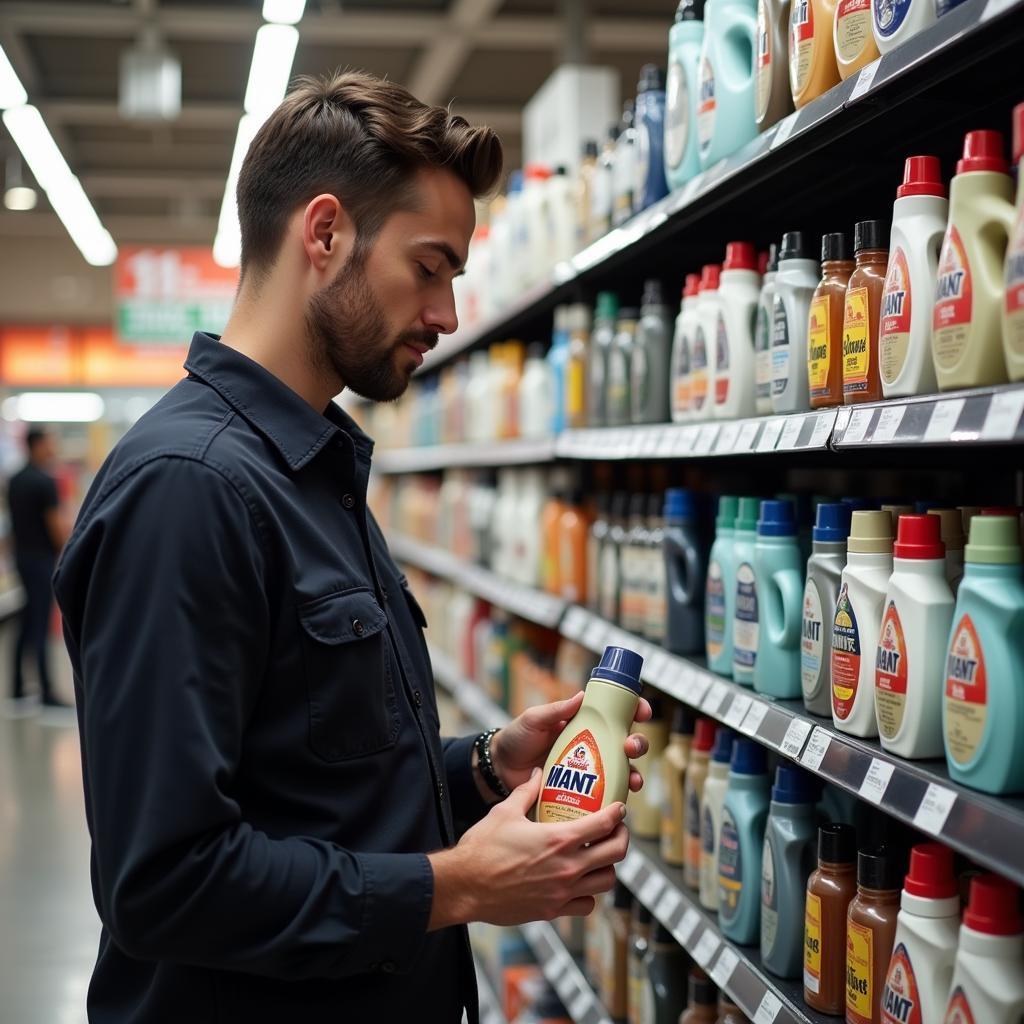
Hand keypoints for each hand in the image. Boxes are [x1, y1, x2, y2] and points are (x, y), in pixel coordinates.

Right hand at [428, 769, 628, 928]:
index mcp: (558, 839)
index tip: (620, 809)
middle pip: (615, 853)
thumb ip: (527, 791)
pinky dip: (589, 894)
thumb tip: (538, 773)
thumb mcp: (505, 812)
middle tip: (617, 830)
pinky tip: (580, 883)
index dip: (617, 814)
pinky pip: (586, 905)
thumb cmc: (482, 849)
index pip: (603, 824)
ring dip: (608, 867)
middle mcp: (567, 868)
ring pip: (606, 881)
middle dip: (622, 838)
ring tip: (600, 857)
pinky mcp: (552, 911)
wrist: (464, 886)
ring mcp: (562, 893)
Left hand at [490, 691, 652, 794]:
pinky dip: (616, 798)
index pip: (617, 713)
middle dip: (638, 744)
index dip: (635, 710)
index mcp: (584, 723)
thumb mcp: (535, 718)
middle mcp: (592, 745)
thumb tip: (581, 695)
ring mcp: (590, 770)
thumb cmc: (517, 738)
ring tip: (632, 780)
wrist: (501, 769)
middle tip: (630, 747)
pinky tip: (618, 802)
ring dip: (634, 774)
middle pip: (627, 743)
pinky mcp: (583, 791)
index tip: (641, 711)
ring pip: (623, 771)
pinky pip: (606, 795)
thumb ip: (556, 709)